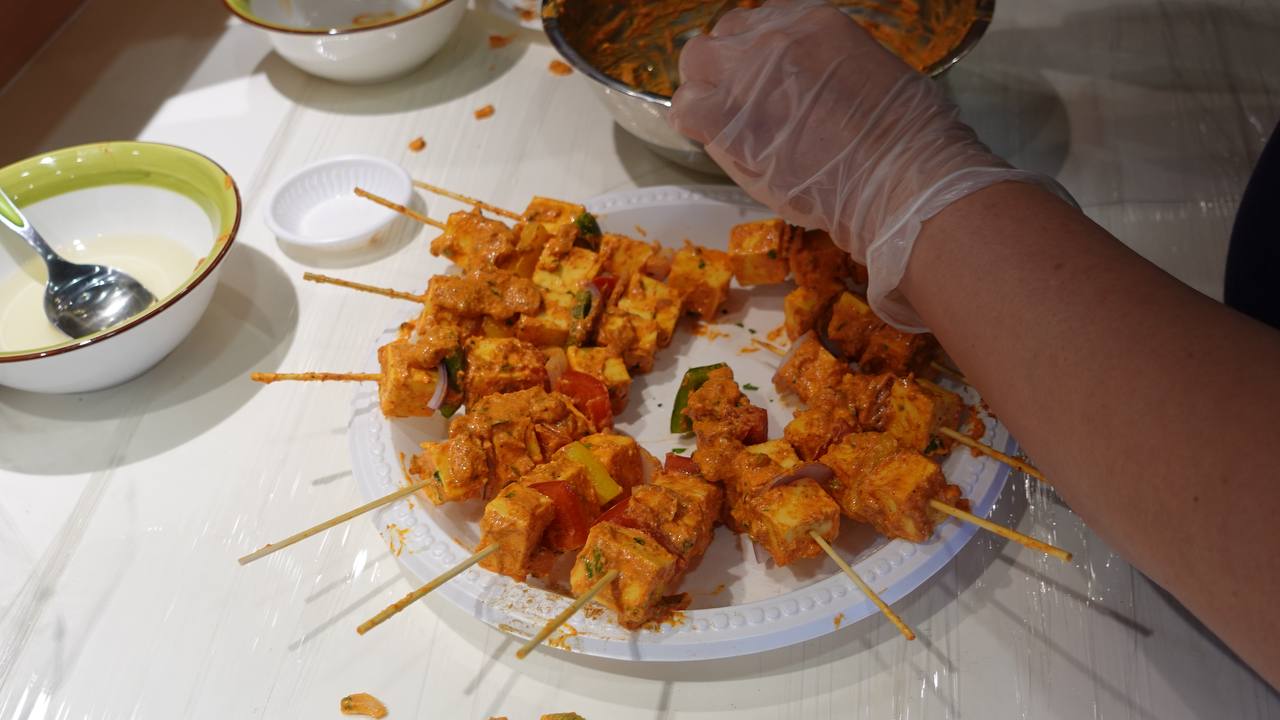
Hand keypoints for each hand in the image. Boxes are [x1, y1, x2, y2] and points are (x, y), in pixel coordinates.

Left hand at [669, 0, 1067, 328]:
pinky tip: (711, 138)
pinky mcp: (727, 116)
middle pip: (724, 36)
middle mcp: (773, 35)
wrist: (898, 174)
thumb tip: (808, 83)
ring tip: (722, 121)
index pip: (760, 21)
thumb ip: (826, 66)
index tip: (762, 80)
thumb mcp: (870, 71)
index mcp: (811, 20)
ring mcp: (746, 72)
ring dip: (705, 89)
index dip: (755, 54)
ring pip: (697, 62)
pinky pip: (686, 108)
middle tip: (737, 101)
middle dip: (726, 66)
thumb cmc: (904, 136)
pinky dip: (692, 121)